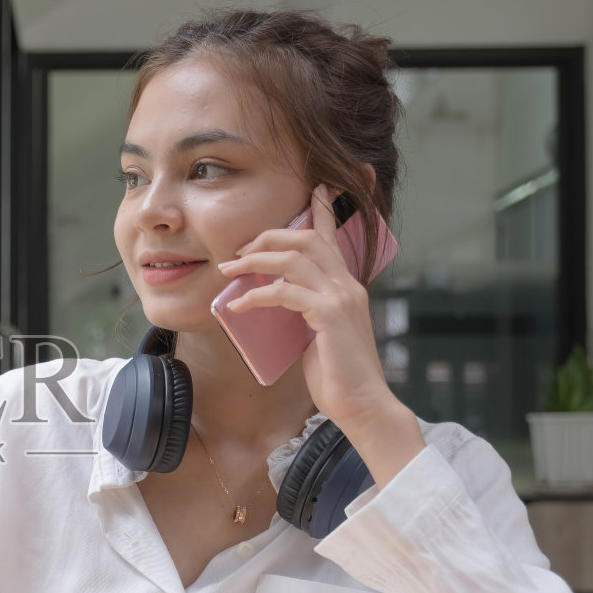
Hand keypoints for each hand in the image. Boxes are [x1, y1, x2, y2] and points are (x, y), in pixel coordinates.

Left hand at [215, 184, 398, 432]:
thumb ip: (307, 312)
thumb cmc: (339, 375)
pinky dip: (256, 295)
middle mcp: (347, 285)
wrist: (363, 405)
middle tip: (238, 250)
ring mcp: (340, 298)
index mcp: (346, 287)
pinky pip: (285, 293)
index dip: (323, 210)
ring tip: (229, 269)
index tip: (315, 187)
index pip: (332, 239)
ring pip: (294, 259)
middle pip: (306, 239)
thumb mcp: (321, 335)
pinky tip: (237, 306)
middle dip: (268, 237)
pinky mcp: (328, 316)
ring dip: (256, 260)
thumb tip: (280, 302)